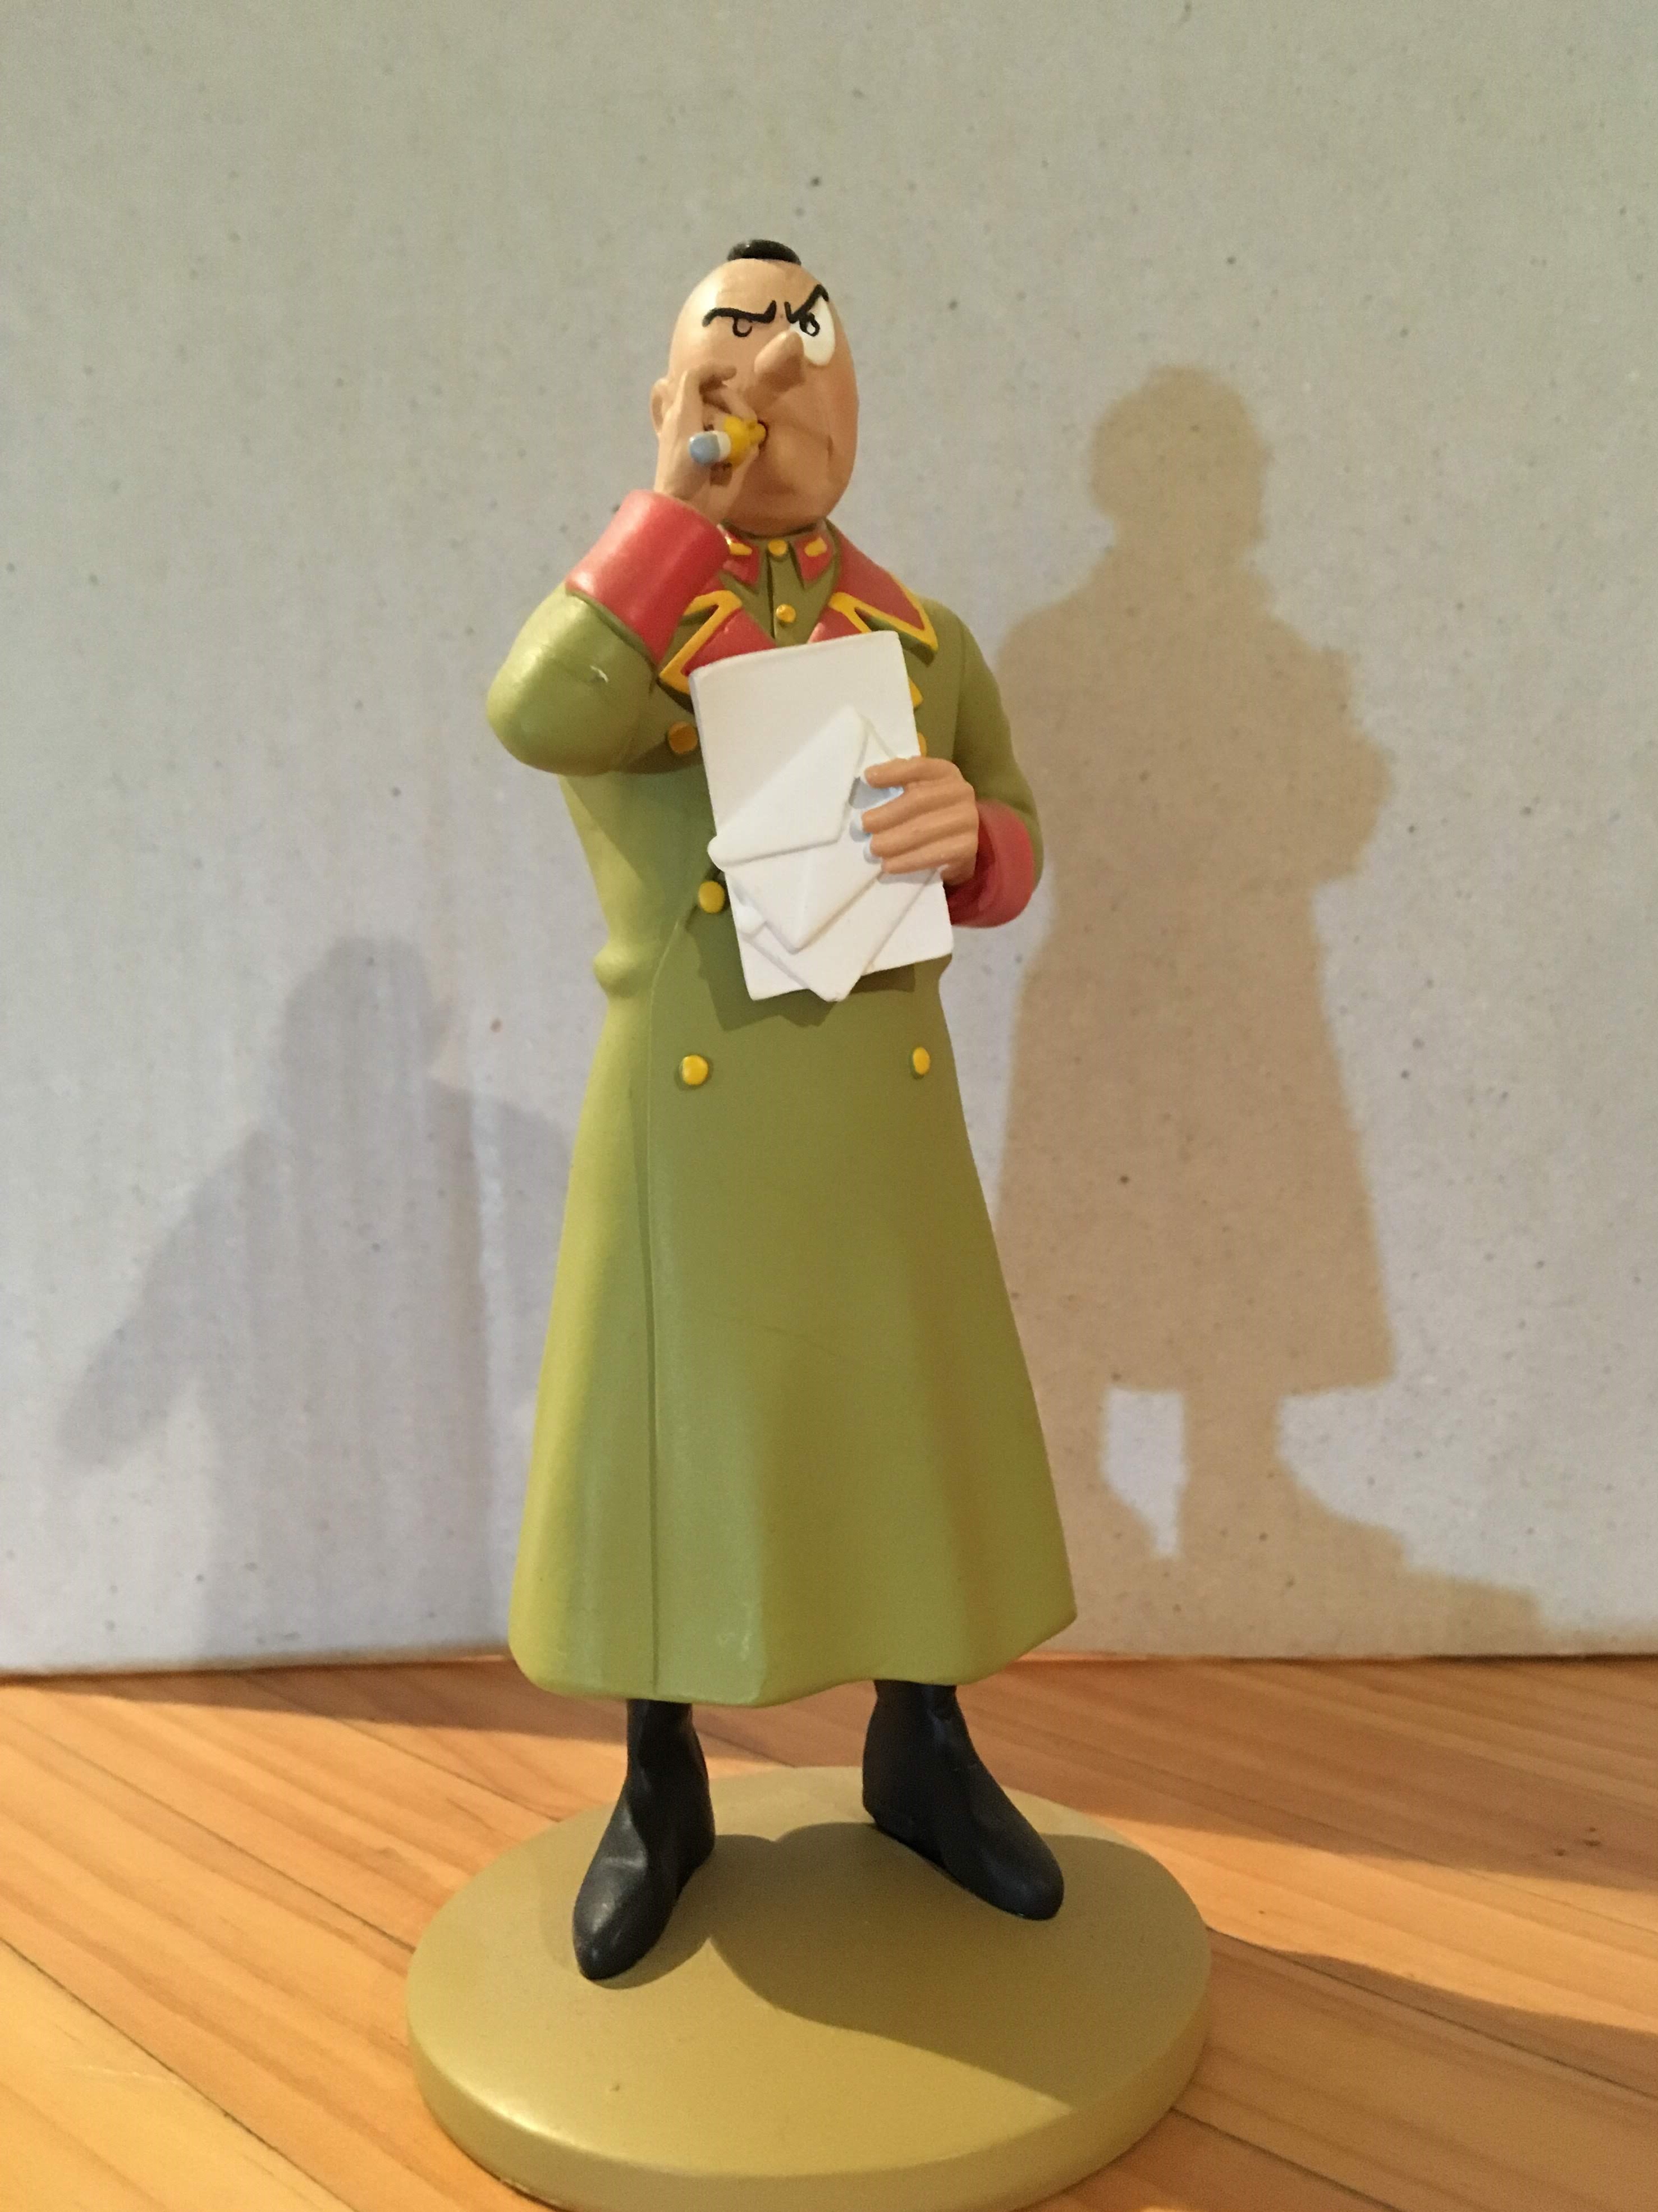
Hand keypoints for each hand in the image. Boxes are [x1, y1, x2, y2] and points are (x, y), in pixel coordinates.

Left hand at [651, 363, 760, 524]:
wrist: (689, 508)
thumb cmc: (683, 473)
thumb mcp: (690, 435)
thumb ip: (703, 408)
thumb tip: (735, 411)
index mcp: (682, 412)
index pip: (694, 377)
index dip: (712, 369)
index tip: (732, 372)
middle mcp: (697, 420)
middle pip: (718, 393)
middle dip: (732, 401)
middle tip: (744, 419)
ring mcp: (713, 437)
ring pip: (731, 415)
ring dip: (737, 426)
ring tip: (737, 446)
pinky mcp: (729, 456)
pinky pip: (746, 441)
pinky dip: (745, 448)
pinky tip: (735, 462)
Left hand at [860, 755, 980, 883]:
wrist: (960, 842)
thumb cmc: (930, 811)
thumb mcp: (920, 788)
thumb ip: (900, 779)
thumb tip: (869, 777)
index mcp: (946, 773)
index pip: (919, 767)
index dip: (893, 772)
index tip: (867, 779)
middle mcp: (961, 792)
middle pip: (919, 800)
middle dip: (887, 814)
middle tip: (865, 826)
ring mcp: (967, 820)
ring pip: (924, 829)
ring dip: (893, 841)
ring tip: (874, 849)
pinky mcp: (966, 848)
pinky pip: (933, 855)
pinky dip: (907, 861)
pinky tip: (889, 865)